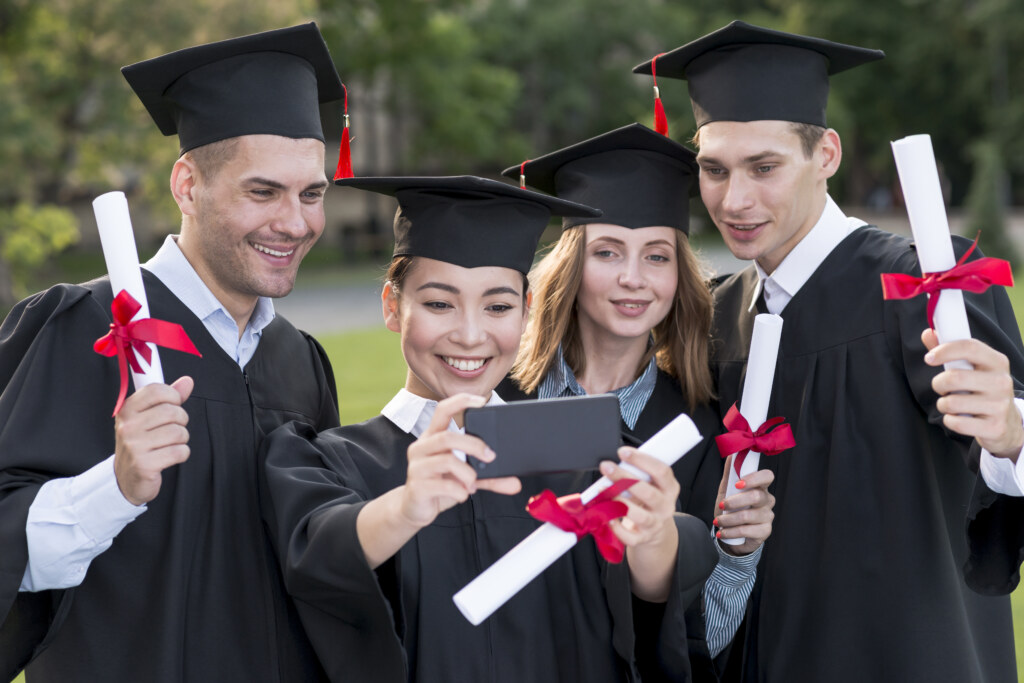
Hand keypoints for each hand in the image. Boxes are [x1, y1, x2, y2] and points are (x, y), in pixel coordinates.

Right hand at [114, 376, 193, 505]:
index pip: (157, 390)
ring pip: (178, 432)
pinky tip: (170, 456)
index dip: (173, 396)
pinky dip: (182, 454)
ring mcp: (134, 446)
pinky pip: (180, 451)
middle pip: (172, 412)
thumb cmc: (141, 443)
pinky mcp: (144, 465)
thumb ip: (168, 398)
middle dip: (181, 420)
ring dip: (182, 439)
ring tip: (169, 444)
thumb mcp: (148, 417)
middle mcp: (128, 426)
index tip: (173, 404)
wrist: (126, 478)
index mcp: (127, 410)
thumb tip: (188, 381)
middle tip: (172, 429)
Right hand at [399, 393, 520, 528]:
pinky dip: (460, 491)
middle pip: (448, 436)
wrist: (415, 510)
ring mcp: (417, 467)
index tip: (482, 401)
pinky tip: (462, 494)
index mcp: (432, 437)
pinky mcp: (417, 486)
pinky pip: (444, 485)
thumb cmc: (439, 485)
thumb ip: (490, 477)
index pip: (443, 410)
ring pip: (447, 460)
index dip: (461, 402)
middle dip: (474, 445)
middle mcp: (421, 447)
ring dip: (468, 473)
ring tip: (473, 484)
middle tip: (490, 457)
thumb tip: (516, 483)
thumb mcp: (466, 478)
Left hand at [601, 447, 679, 601]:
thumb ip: (638, 473)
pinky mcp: (643, 538)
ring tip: (603, 491)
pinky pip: (629, 537)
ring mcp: (655, 524)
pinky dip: (616, 527)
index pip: (661, 471)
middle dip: (624, 478)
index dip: (642, 460)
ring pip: (640, 515)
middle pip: (648, 492)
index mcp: (670, 488)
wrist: (655, 530)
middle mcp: (665, 506)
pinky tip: (606, 517)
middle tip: (607, 467)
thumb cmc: (647, 499)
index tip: (623, 452)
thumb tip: (617, 462)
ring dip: (619, 502)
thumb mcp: (651, 484)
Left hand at [714, 454, 774, 555]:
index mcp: (760, 486)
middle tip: (722, 505)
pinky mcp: (765, 531)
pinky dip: (730, 531)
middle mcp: (767, 500)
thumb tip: (731, 453)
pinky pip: (747, 531)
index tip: (738, 484)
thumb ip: (730, 472)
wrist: (732, 533)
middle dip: (734, 501)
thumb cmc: (731, 508)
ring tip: (718, 521)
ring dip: (728, 519)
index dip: (754, 478)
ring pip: (748, 515)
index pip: (767, 476)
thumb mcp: (727, 489)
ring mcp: (768, 516)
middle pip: (756, 496)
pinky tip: (722, 532)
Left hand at [922, 329, 1022, 460]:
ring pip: (951, 402)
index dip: (945, 350)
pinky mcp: (994, 427)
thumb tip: (928, 333)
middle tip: (942, 387)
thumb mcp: (973, 368)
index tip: (929, 358)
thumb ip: (950, 351)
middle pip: (954, 378)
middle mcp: (1001, 382)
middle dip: (938, 383)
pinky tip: (960, 418)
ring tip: (952, 403)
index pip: (969, 347)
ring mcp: (1000, 405)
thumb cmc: (982, 390)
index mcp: (997, 362)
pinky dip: (950, 420)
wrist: (1006, 423)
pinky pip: (956, 422)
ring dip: (943, 404)